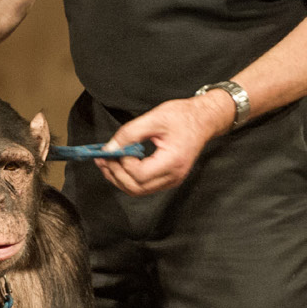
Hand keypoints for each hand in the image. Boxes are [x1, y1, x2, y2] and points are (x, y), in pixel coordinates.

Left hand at [95, 89, 234, 196]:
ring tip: (106, 163)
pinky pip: (143, 186)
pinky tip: (118, 166)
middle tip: (102, 160)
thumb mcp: (155, 118)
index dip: (123, 164)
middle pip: (137, 188)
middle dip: (116, 175)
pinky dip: (128, 178)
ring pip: (138, 190)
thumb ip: (130, 133)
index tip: (114, 150)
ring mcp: (171, 180)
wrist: (204, 120)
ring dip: (119, 179)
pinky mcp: (168, 179)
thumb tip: (109, 148)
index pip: (140, 174)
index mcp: (173, 161)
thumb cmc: (183, 117)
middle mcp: (173, 176)